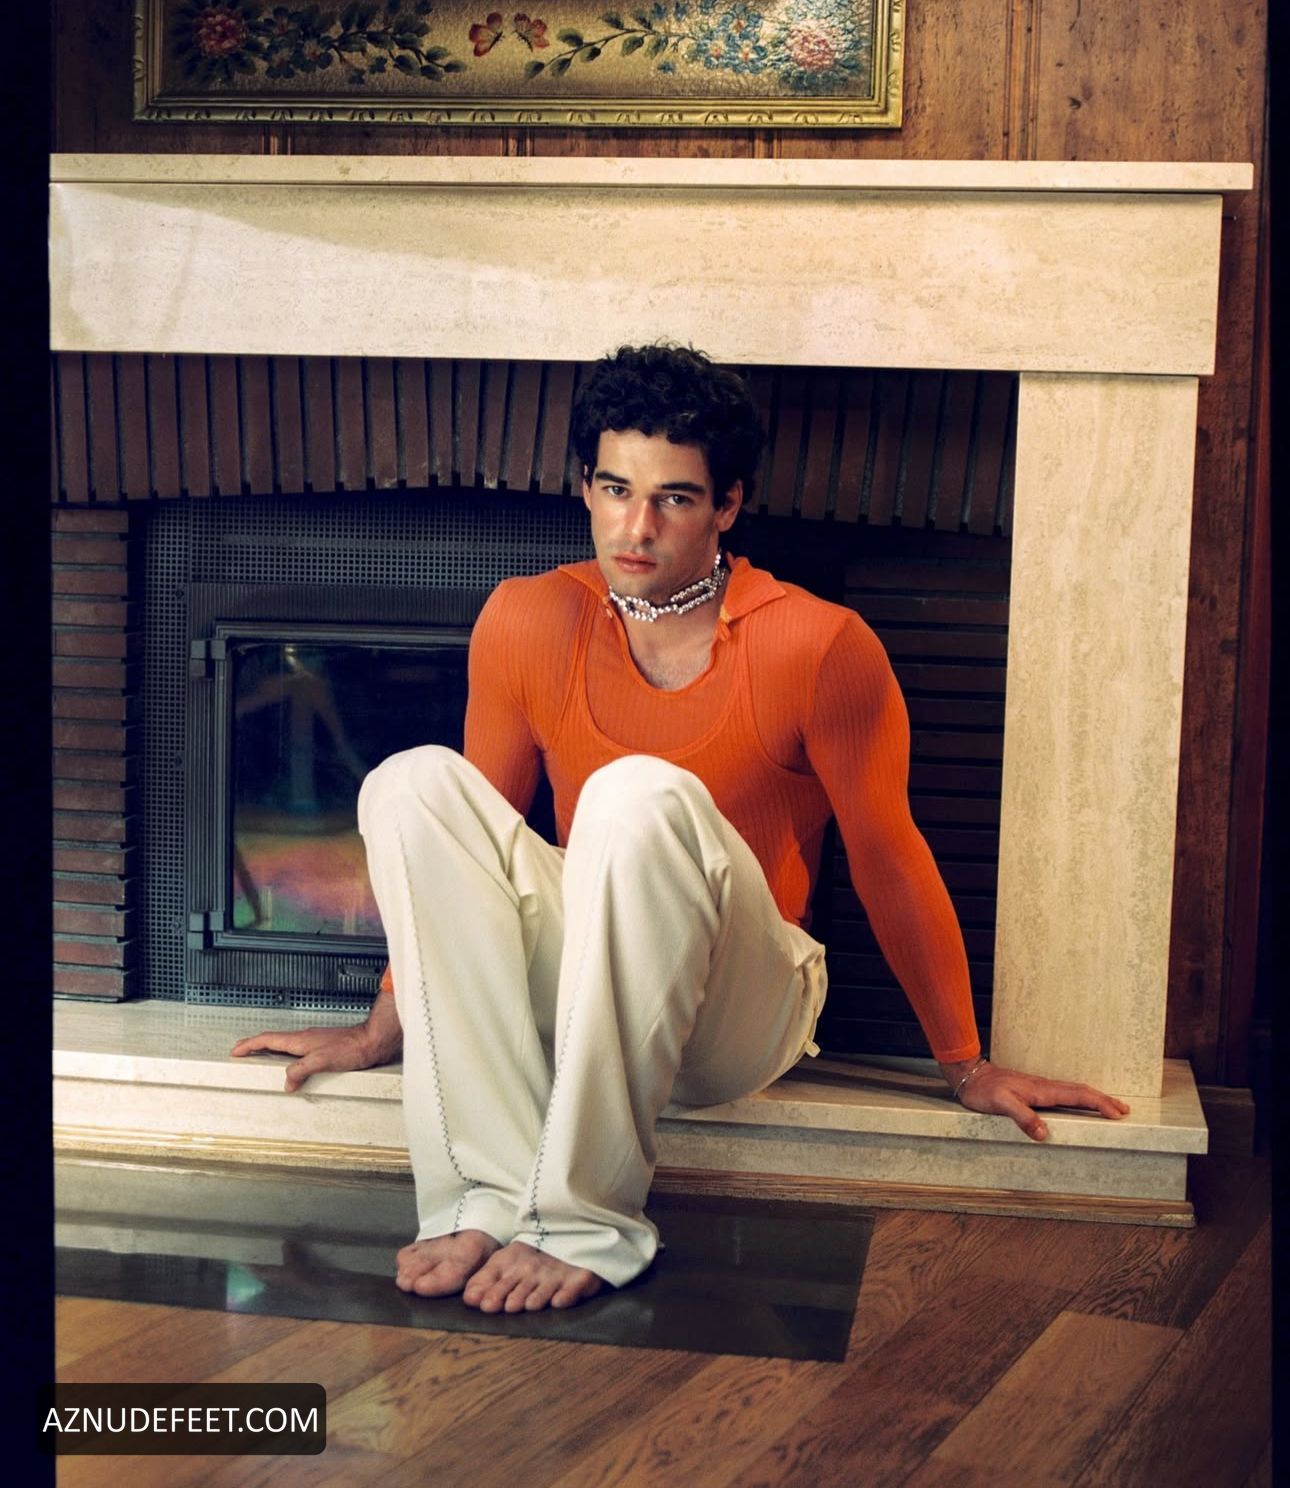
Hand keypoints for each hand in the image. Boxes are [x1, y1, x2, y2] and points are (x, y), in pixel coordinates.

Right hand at [231, 1014, 399, 1092]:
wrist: (371, 1041)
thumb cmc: (352, 1048)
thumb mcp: (322, 1061)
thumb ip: (301, 1070)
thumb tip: (287, 1081)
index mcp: (300, 1040)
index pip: (268, 1039)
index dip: (249, 1045)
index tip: (236, 1050)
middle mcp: (304, 1038)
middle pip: (273, 1039)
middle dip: (255, 1045)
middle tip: (242, 1051)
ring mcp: (313, 1041)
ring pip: (284, 1043)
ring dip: (269, 1049)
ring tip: (261, 1056)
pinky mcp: (323, 1046)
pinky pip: (296, 1049)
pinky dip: (286, 1054)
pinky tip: (292, 1062)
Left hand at [940, 1057, 1129, 1140]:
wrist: (972, 1076)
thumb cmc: (985, 1091)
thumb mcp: (1001, 1104)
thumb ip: (1022, 1117)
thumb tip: (1044, 1133)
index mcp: (1042, 1090)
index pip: (1077, 1096)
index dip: (1099, 1104)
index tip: (1117, 1112)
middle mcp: (1045, 1087)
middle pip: (1081, 1091)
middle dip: (1104, 1100)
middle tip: (1124, 1110)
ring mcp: (1040, 1087)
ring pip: (1073, 1091)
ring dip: (1093, 1098)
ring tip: (1109, 1107)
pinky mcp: (1034, 1090)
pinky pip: (1063, 1093)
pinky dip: (1078, 1098)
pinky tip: (1078, 1104)